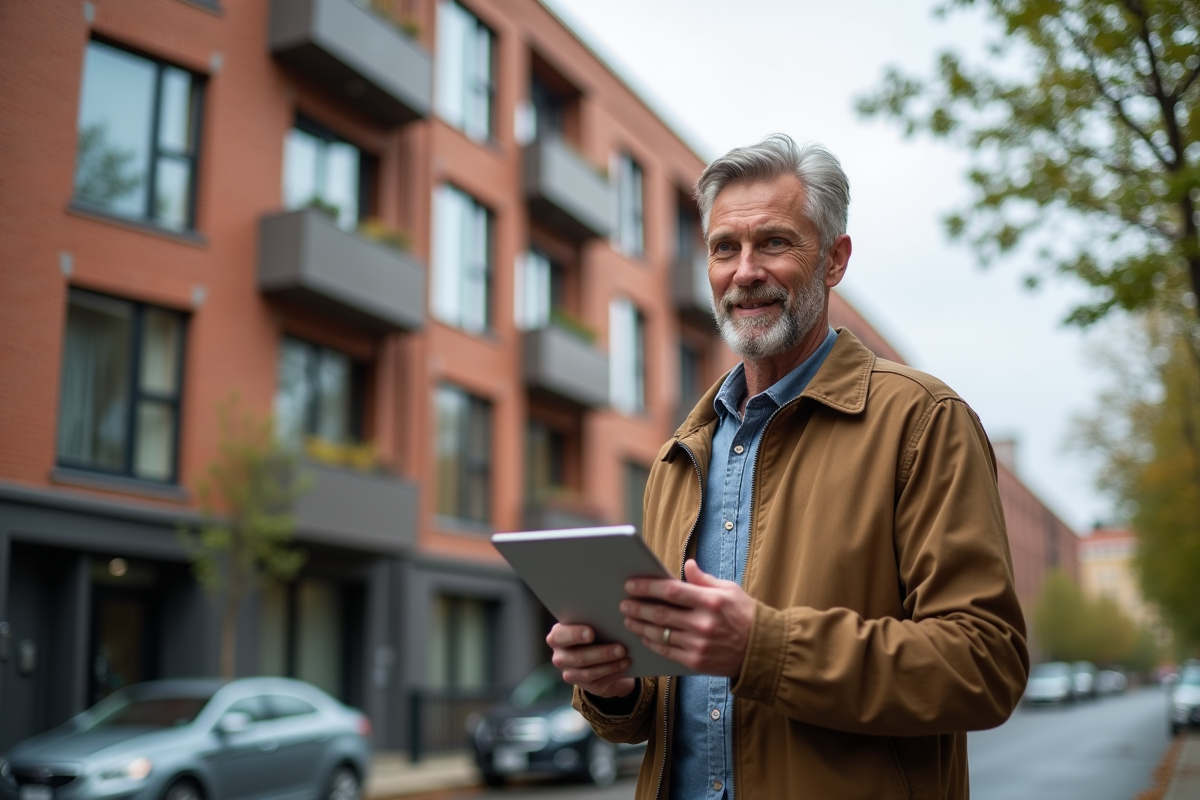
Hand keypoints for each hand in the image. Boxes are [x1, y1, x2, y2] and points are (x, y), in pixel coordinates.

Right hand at [546, 623, 636, 698]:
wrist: (596, 656)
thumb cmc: (592, 632)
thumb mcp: (589, 625)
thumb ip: (593, 622)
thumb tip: (609, 618)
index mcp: (557, 636)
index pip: (560, 636)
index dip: (575, 635)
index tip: (591, 633)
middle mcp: (560, 657)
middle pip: (578, 657)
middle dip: (601, 653)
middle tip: (621, 648)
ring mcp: (570, 673)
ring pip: (589, 672)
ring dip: (610, 665)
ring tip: (626, 658)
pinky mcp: (583, 685)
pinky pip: (598, 681)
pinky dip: (613, 673)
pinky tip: (624, 666)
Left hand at [621, 559, 755, 676]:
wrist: (762, 651)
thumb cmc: (745, 615)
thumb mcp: (730, 590)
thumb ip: (704, 580)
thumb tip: (687, 565)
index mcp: (711, 601)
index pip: (671, 591)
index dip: (648, 587)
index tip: (631, 584)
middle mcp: (703, 623)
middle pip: (661, 614)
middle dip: (638, 608)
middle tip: (623, 603)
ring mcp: (699, 645)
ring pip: (660, 634)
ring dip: (640, 626)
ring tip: (628, 619)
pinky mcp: (696, 662)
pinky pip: (667, 651)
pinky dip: (652, 643)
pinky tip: (643, 636)